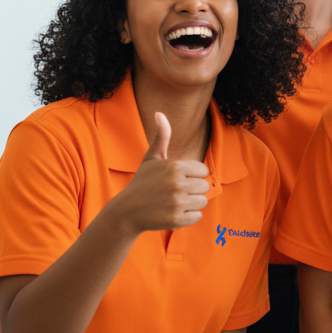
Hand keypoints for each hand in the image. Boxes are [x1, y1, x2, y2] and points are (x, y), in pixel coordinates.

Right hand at [105, 112, 209, 234]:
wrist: (126, 212)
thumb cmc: (142, 183)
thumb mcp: (151, 158)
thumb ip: (161, 136)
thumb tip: (159, 112)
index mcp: (175, 166)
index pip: (203, 171)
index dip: (192, 176)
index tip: (178, 179)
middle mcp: (177, 184)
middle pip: (205, 187)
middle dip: (193, 190)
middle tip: (175, 193)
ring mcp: (176, 203)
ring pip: (202, 202)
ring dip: (191, 204)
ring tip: (173, 203)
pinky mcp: (176, 220)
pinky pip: (197, 217)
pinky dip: (188, 217)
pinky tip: (172, 213)